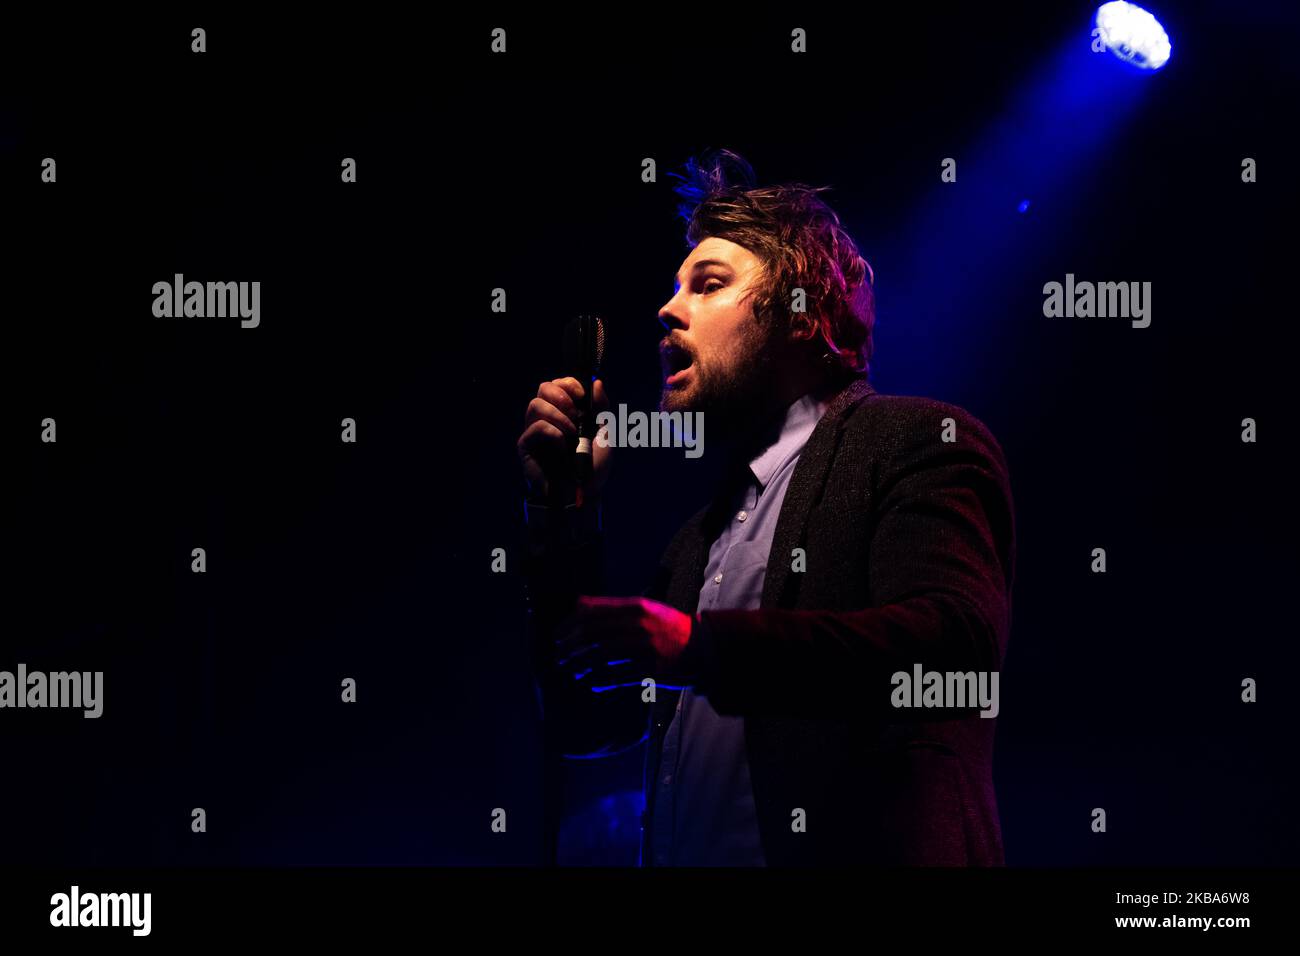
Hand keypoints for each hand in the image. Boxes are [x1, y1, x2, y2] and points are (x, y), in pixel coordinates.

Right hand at [517, 377, 611, 502]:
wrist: (584, 493)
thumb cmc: (592, 467)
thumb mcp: (604, 434)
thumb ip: (601, 408)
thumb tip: (597, 382)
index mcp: (564, 413)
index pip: (557, 385)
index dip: (568, 383)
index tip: (582, 394)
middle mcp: (546, 419)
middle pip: (543, 388)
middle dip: (561, 395)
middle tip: (575, 413)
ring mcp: (534, 432)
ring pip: (536, 405)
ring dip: (558, 415)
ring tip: (572, 434)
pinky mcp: (525, 446)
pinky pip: (536, 428)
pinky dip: (553, 433)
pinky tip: (562, 447)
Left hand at [555, 596, 696, 690]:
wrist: (702, 645)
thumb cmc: (667, 626)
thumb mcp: (643, 607)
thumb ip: (610, 606)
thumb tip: (578, 604)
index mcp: (635, 607)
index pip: (592, 613)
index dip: (569, 625)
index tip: (557, 635)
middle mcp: (639, 625)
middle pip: (593, 634)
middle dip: (570, 647)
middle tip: (559, 656)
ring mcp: (646, 647)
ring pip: (601, 656)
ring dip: (580, 665)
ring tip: (571, 671)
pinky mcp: (652, 669)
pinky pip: (618, 676)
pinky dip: (600, 680)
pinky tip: (590, 683)